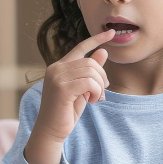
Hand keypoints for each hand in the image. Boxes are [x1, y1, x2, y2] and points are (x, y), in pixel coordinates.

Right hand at [32, 29, 114, 143]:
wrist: (51, 131)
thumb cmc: (66, 111)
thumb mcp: (82, 89)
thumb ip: (90, 72)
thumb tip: (103, 51)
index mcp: (59, 66)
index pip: (80, 47)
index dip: (96, 39)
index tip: (111, 32)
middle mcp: (56, 68)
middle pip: (91, 62)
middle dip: (102, 77)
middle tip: (100, 93)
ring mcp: (57, 77)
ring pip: (91, 72)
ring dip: (99, 87)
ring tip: (95, 98)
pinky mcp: (61, 88)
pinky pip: (89, 83)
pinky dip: (96, 92)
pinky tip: (92, 101)